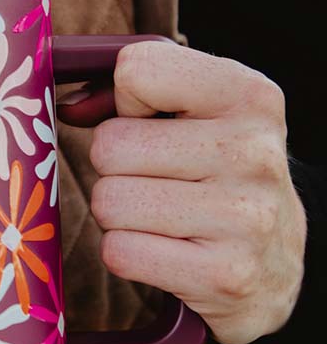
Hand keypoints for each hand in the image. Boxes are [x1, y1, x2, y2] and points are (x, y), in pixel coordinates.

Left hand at [68, 41, 306, 343]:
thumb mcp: (199, 116)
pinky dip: (126, 254)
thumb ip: (128, 95)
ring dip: (118, 216)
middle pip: (110, 146)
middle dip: (114, 169)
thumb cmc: (216, 178)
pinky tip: (164, 251)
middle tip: (154, 184)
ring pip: (109, 201)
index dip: (126, 105)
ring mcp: (243, 216)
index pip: (136, 70)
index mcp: (249, 96)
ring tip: (160, 219)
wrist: (275, 266)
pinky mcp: (223, 274)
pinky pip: (120, 252)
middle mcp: (252, 151)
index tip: (152, 127)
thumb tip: (68, 107)